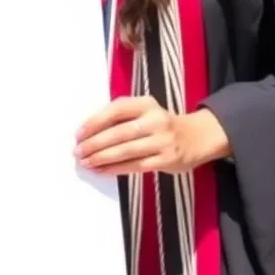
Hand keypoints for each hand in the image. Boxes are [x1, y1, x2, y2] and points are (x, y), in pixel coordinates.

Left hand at [74, 97, 230, 175]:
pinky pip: (136, 165)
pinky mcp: (166, 160)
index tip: (78, 133)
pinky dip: (116, 168)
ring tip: (86, 162)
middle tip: (77, 151)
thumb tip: (89, 131)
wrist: (196, 137)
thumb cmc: (160, 123)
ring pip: (126, 150)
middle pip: (119, 132)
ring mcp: (162, 141)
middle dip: (95, 143)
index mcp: (145, 104)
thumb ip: (122, 116)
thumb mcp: (144, 110)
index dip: (95, 121)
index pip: (116, 110)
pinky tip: (102, 170)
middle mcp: (155, 120)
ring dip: (102, 158)